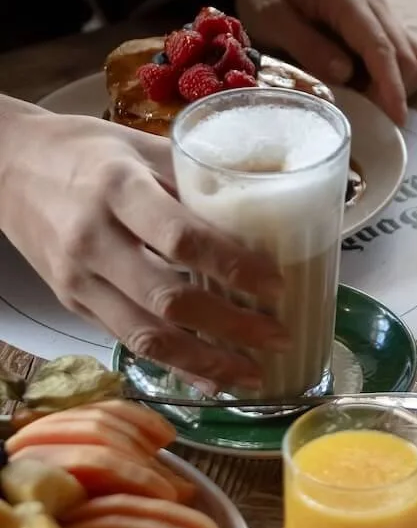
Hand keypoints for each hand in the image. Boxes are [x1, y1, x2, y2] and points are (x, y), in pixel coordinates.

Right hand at [0, 101, 286, 390]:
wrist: (5, 166)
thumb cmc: (84, 151)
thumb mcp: (140, 147)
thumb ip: (194, 181)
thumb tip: (264, 213)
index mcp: (117, 189)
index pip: (182, 239)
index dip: (234, 267)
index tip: (277, 285)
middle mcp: (94, 240)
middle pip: (168, 300)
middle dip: (231, 327)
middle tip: (278, 337)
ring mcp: (78, 279)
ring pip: (145, 336)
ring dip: (205, 363)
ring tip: (252, 375)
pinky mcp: (72, 303)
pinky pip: (127, 342)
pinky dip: (173, 366)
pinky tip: (210, 379)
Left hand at [234, 0, 416, 125]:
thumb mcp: (271, 18)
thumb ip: (307, 44)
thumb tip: (344, 74)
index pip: (380, 46)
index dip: (390, 85)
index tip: (396, 118)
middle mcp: (376, 5)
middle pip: (408, 57)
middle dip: (393, 91)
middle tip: (359, 110)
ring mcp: (386, 16)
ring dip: (399, 86)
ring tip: (362, 94)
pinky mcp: (389, 28)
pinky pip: (416, 56)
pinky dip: (403, 78)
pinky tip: (373, 83)